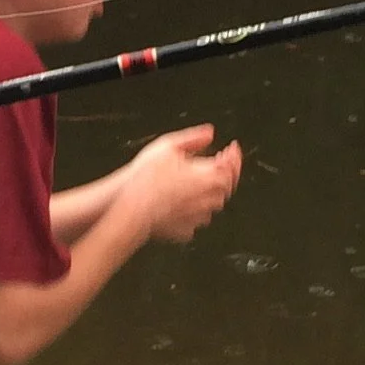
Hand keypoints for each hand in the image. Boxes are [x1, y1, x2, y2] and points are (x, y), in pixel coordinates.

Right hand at [122, 125, 241, 245]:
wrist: (131, 208)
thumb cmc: (146, 178)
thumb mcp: (168, 145)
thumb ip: (193, 138)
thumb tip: (209, 133)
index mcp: (208, 177)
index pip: (232, 166)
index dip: (234, 155)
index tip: (231, 148)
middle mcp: (208, 199)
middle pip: (226, 186)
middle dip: (224, 173)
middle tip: (218, 163)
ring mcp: (198, 217)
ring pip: (213, 204)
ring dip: (211, 192)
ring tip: (199, 182)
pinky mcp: (186, 231)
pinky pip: (196, 219)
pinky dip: (195, 210)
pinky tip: (183, 201)